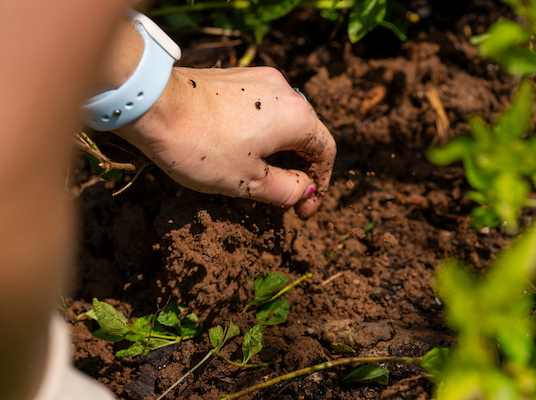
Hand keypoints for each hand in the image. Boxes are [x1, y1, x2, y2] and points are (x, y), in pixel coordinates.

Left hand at [115, 66, 335, 217]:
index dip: (320, 185)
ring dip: (276, 153)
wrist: (151, 104)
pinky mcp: (234, 78)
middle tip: (283, 198)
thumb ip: (286, 190)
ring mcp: (257, 79)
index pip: (325, 152)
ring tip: (257, 180)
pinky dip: (258, 135)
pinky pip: (258, 110)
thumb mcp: (249, 181)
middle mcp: (283, 90)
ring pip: (280, 122)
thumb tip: (304, 190)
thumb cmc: (202, 145)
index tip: (304, 210)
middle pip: (305, 135)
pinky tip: (237, 154)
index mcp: (296, 116)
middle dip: (298, 170)